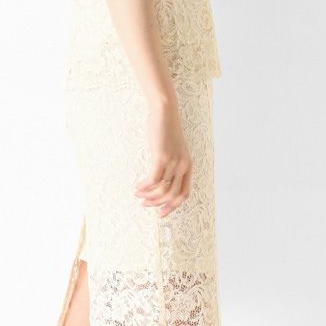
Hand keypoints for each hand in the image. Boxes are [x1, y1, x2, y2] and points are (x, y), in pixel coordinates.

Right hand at [134, 101, 191, 217]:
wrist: (165, 112)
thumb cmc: (166, 131)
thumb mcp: (174, 151)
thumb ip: (171, 166)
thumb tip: (159, 183)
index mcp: (188, 167)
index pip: (183, 195)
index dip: (172, 207)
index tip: (160, 213)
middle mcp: (183, 166)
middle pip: (172, 196)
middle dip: (157, 204)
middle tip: (144, 205)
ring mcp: (173, 162)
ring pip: (162, 190)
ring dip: (148, 196)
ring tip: (138, 195)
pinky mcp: (161, 157)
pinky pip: (153, 180)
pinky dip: (144, 187)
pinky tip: (137, 187)